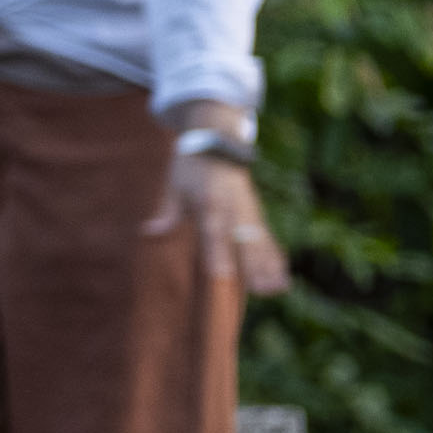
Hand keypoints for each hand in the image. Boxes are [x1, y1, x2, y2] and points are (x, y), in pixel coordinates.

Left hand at [146, 151, 291, 297]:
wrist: (218, 142)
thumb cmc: (192, 166)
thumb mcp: (175, 185)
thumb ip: (168, 211)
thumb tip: (149, 231)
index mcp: (210, 202)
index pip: (214, 232)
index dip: (219, 253)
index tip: (222, 274)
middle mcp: (234, 209)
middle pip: (245, 242)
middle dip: (253, 267)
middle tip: (261, 291)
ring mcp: (249, 212)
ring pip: (262, 243)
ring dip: (269, 267)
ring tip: (277, 290)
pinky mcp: (257, 215)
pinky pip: (268, 240)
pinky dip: (275, 258)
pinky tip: (282, 279)